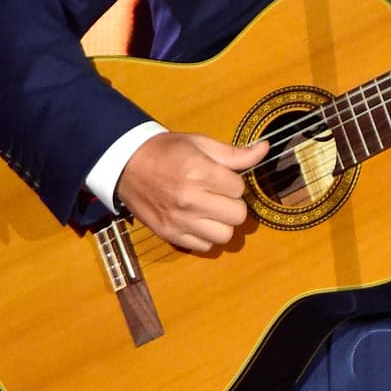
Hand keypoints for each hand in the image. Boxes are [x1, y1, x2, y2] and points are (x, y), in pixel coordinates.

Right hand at [118, 132, 268, 253]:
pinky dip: (205, 236)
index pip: (239, 189)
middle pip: (238, 215)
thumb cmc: (166, 151)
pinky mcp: (169, 234)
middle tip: (218, 195)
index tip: (220, 177)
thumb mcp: (200, 143)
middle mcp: (190, 199)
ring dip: (222, 223)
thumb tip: (264, 150)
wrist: (126, 164)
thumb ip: (234, 153)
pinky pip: (204, 246)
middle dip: (232, 204)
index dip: (233, 183)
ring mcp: (179, 220)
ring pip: (225, 235)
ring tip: (210, 210)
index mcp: (199, 172)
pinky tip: (197, 220)